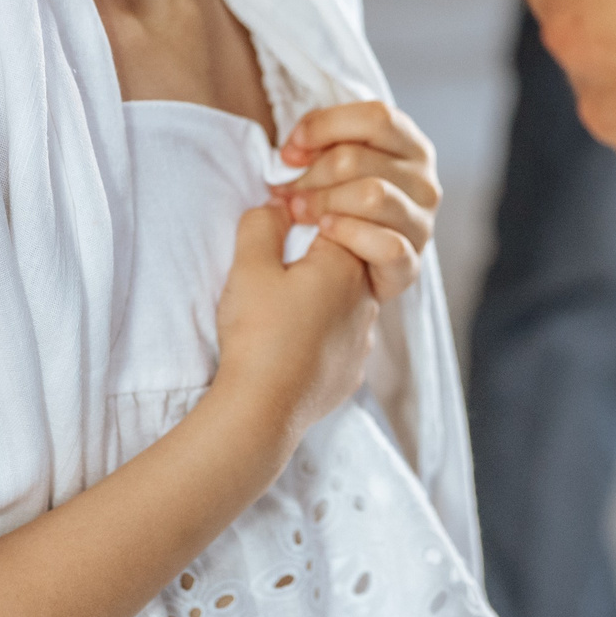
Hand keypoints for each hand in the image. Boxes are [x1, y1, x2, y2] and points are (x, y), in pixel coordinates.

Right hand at [212, 205, 379, 442]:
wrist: (263, 410)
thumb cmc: (257, 335)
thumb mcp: (249, 266)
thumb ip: (263, 223)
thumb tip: (277, 207)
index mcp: (346, 265)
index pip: (336, 222)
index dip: (304, 219)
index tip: (279, 231)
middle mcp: (367, 299)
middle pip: (343, 261)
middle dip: (314, 259)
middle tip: (276, 271)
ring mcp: (363, 339)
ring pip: (344, 301)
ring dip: (320, 298)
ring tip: (281, 311)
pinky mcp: (352, 370)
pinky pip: (340, 339)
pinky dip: (320, 334)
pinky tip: (293, 343)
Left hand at [274, 100, 440, 299]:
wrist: (353, 273)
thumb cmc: (343, 206)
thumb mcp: (336, 163)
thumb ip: (320, 145)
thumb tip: (292, 152)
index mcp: (411, 147)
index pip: (377, 117)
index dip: (326, 125)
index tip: (291, 149)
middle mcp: (424, 182)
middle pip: (359, 158)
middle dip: (311, 173)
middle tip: (285, 188)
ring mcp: (422, 224)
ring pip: (371, 196)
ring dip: (323, 202)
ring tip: (298, 210)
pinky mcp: (412, 264)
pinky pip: (385, 244)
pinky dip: (348, 234)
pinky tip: (325, 233)